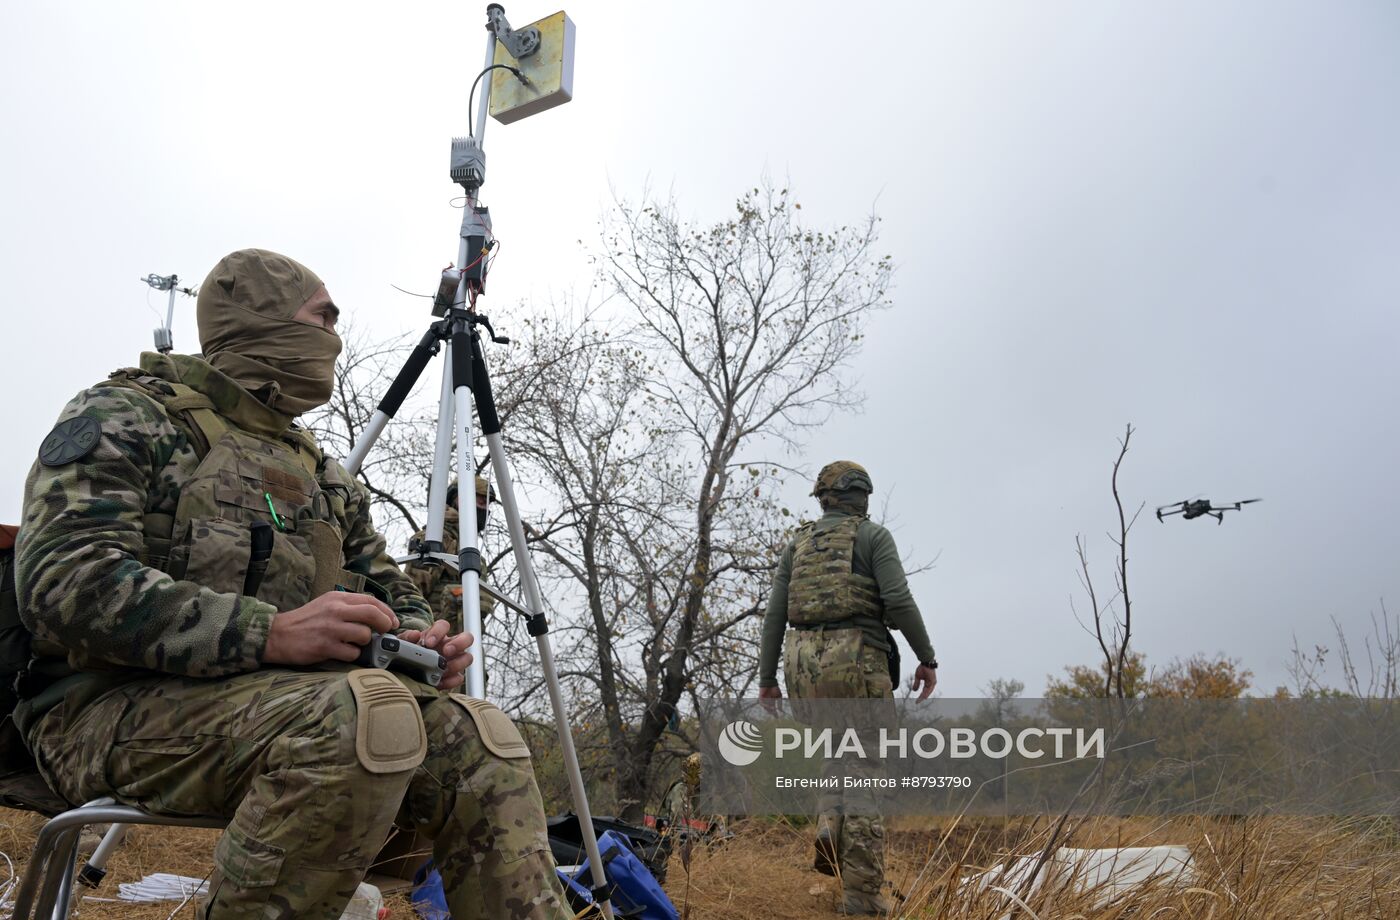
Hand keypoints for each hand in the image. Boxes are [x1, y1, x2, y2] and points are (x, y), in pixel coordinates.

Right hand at [265, 592, 399, 666]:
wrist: (277, 634)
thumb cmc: (305, 621)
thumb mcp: (327, 604)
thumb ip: (349, 607)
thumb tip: (376, 615)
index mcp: (337, 599)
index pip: (371, 601)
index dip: (387, 612)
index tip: (392, 622)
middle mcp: (335, 611)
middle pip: (372, 614)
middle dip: (385, 624)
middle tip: (386, 632)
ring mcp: (330, 629)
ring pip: (364, 635)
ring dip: (365, 642)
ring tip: (355, 643)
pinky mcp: (325, 647)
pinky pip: (351, 653)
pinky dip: (352, 655)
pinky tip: (343, 652)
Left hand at [400, 619, 474, 690]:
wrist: (404, 674)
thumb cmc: (406, 655)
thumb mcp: (402, 645)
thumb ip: (406, 638)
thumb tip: (415, 635)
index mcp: (437, 635)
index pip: (444, 625)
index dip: (439, 632)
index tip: (428, 643)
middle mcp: (449, 645)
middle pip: (467, 638)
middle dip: (459, 644)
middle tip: (446, 652)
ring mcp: (454, 661)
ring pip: (468, 658)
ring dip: (457, 663)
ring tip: (443, 670)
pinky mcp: (452, 677)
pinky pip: (460, 678)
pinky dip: (451, 681)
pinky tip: (440, 682)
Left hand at [758, 684, 781, 715]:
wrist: (770, 682)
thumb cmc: (775, 688)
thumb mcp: (779, 696)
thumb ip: (779, 703)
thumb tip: (781, 710)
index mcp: (772, 702)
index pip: (773, 710)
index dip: (775, 713)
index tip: (778, 717)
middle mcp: (767, 702)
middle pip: (769, 710)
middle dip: (772, 713)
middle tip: (775, 715)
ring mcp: (764, 700)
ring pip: (766, 707)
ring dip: (769, 710)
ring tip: (773, 711)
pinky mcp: (760, 698)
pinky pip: (762, 703)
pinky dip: (766, 705)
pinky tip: (769, 707)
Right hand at [911, 664, 937, 699]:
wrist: (925, 662)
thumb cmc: (922, 668)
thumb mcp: (918, 677)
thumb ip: (916, 684)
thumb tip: (914, 691)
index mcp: (928, 683)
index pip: (924, 691)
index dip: (920, 696)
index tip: (916, 701)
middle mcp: (931, 684)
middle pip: (926, 693)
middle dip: (922, 697)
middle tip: (917, 702)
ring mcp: (933, 682)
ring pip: (928, 691)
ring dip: (924, 696)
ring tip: (920, 700)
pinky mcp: (933, 680)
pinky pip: (929, 688)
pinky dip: (927, 692)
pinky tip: (924, 695)